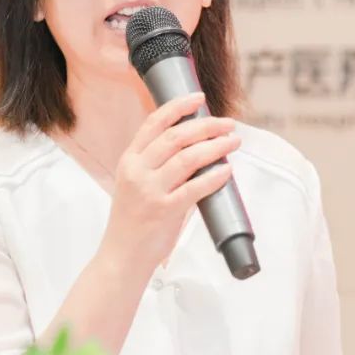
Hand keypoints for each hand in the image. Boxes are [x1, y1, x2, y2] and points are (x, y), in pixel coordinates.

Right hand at [100, 92, 239, 271]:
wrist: (121, 256)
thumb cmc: (134, 219)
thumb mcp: (136, 183)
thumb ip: (157, 163)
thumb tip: (196, 144)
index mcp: (129, 160)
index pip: (154, 123)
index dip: (178, 107)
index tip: (199, 98)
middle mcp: (137, 171)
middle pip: (176, 137)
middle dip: (206, 125)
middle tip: (227, 124)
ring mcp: (149, 191)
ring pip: (188, 158)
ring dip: (215, 146)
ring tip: (233, 142)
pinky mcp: (164, 211)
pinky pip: (195, 188)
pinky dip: (214, 176)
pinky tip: (227, 170)